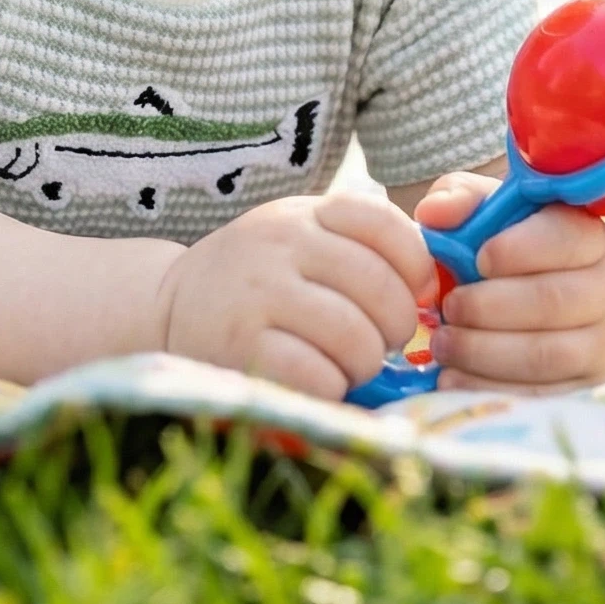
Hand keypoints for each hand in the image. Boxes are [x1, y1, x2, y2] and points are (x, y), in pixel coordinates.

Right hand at [161, 193, 431, 401]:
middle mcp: (279, 243)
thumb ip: (358, 247)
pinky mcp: (242, 348)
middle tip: (376, 340)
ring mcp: (259, 295)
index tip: (410, 292)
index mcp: (302, 214)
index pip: (385, 225)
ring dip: (363, 364)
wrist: (168, 306)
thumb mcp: (298, 239)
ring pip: (357, 339)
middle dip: (395, 328)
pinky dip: (331, 389)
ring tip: (343, 363)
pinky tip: (316, 381)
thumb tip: (436, 280)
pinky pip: (320, 378)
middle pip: (382, 290)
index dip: (415, 266)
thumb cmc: (256, 280)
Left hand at [417, 172, 604, 392]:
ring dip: (487, 351)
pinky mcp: (587, 383)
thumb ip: (461, 200)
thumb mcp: (487, 209)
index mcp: (587, 235)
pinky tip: (453, 379)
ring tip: (443, 344)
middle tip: (447, 306)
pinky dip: (493, 388)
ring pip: (549, 353)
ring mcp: (603, 340)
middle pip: (554, 301)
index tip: (479, 258)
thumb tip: (433, 215)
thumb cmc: (511, 241)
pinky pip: (543, 394)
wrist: (557, 292)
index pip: (565, 238)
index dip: (521, 250)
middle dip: (491, 307)